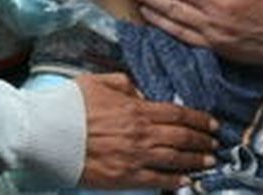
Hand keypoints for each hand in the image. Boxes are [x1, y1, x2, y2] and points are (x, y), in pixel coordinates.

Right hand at [75, 73, 217, 187]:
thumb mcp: (99, 82)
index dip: (198, 118)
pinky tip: (186, 181)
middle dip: (202, 140)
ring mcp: (134, 157)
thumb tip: (142, 93)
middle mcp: (141, 134)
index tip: (212, 122)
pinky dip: (174, 181)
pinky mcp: (124, 176)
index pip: (177, 113)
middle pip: (181, 137)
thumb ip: (125, 84)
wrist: (46, 134)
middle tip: (216, 142)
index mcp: (136, 109)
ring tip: (209, 161)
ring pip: (175, 159)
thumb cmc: (69, 105)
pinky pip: (156, 180)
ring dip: (195, 160)